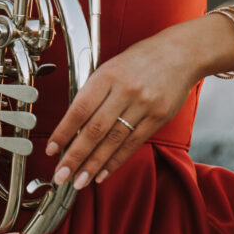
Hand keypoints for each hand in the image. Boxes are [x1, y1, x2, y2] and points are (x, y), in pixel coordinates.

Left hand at [45, 31, 197, 187]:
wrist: (181, 53)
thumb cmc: (141, 59)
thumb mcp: (111, 67)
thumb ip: (93, 93)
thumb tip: (71, 126)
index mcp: (107, 76)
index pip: (79, 109)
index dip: (63, 133)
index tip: (51, 150)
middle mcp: (124, 91)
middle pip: (94, 130)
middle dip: (75, 157)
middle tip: (61, 175)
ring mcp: (143, 105)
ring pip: (113, 141)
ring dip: (93, 165)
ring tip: (79, 181)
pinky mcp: (158, 117)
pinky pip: (133, 144)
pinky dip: (115, 161)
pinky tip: (102, 173)